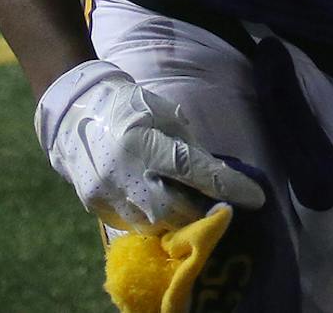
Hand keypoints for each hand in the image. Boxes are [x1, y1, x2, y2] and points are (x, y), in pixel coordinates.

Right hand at [35, 61, 265, 232]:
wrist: (76, 110)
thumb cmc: (129, 107)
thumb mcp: (164, 115)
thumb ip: (189, 147)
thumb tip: (216, 177)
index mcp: (143, 141)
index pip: (194, 170)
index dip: (227, 186)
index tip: (256, 198)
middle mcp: (123, 171)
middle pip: (175, 209)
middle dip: (200, 212)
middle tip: (215, 208)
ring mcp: (107, 193)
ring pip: (155, 225)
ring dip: (176, 220)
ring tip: (184, 206)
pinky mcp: (96, 205)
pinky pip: (134, 225)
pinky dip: (152, 219)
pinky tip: (157, 205)